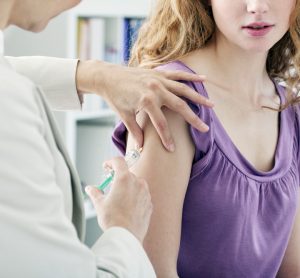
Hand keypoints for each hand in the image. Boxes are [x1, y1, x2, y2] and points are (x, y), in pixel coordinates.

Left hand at [76, 60, 212, 151]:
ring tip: (211, 105)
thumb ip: (135, 130)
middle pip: (179, 107)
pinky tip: (204, 79)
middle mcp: (156, 90)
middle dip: (193, 119)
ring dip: (198, 98)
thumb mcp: (124, 115)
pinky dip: (191, 77)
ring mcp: (159, 80)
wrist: (108, 76)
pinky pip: (178, 75)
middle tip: (205, 128)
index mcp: (146, 102)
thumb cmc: (115, 97)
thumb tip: (141, 147)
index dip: (167, 138)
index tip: (172, 149)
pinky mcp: (159, 73)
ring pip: (184, 90)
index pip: (161, 124)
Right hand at [85, 157, 152, 242]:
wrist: (126, 236)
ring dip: (128, 187)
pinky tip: (128, 207)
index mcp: (124, 179)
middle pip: (127, 173)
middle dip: (118, 178)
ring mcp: (145, 193)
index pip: (119, 161)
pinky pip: (142, 195)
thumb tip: (90, 189)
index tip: (106, 167)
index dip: (111, 162)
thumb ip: (95, 193)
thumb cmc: (113, 220)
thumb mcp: (100, 204)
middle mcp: (137, 182)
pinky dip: (135, 197)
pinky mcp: (149, 203)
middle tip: (110, 186)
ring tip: (119, 199)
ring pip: (136, 184)